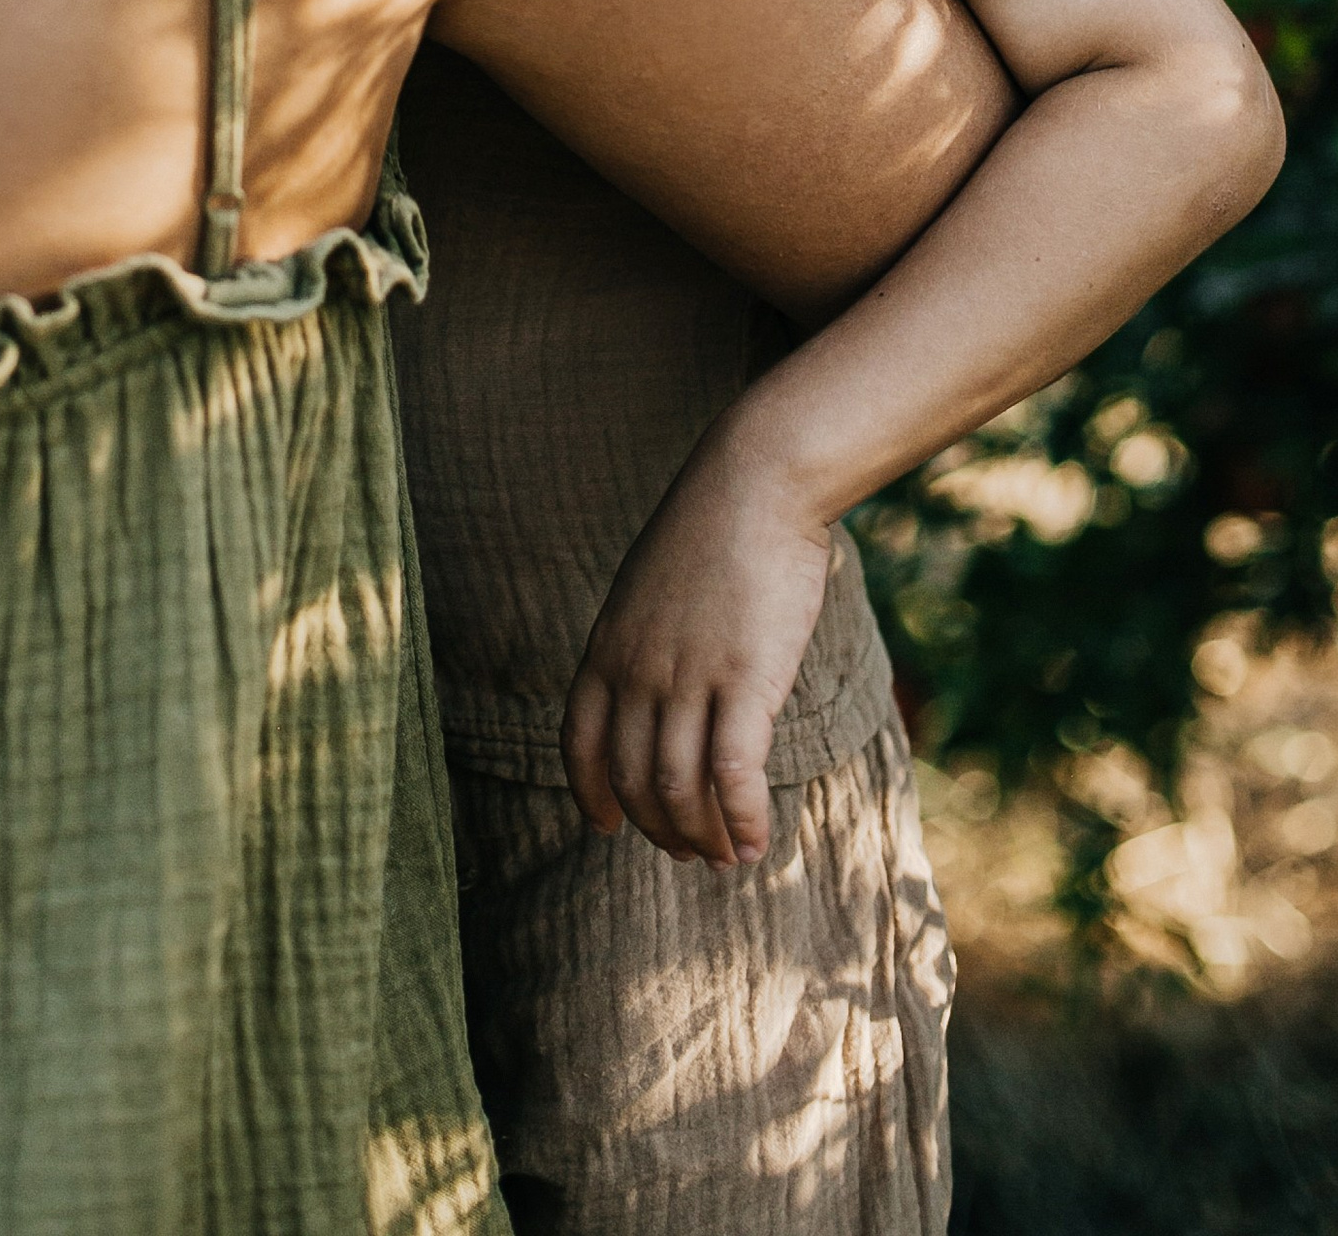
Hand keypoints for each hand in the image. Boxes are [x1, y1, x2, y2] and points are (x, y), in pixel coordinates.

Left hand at [560, 435, 835, 869]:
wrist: (756, 481)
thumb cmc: (712, 529)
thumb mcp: (649, 587)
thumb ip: (642, 643)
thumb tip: (653, 693)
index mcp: (607, 647)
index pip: (580, 745)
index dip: (589, 795)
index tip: (607, 826)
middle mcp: (637, 671)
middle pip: (634, 780)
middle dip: (661, 828)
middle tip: (692, 851)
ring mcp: (688, 677)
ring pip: (681, 789)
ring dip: (704, 836)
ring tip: (728, 856)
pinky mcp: (744, 680)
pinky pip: (733, 775)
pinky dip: (743, 820)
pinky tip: (757, 842)